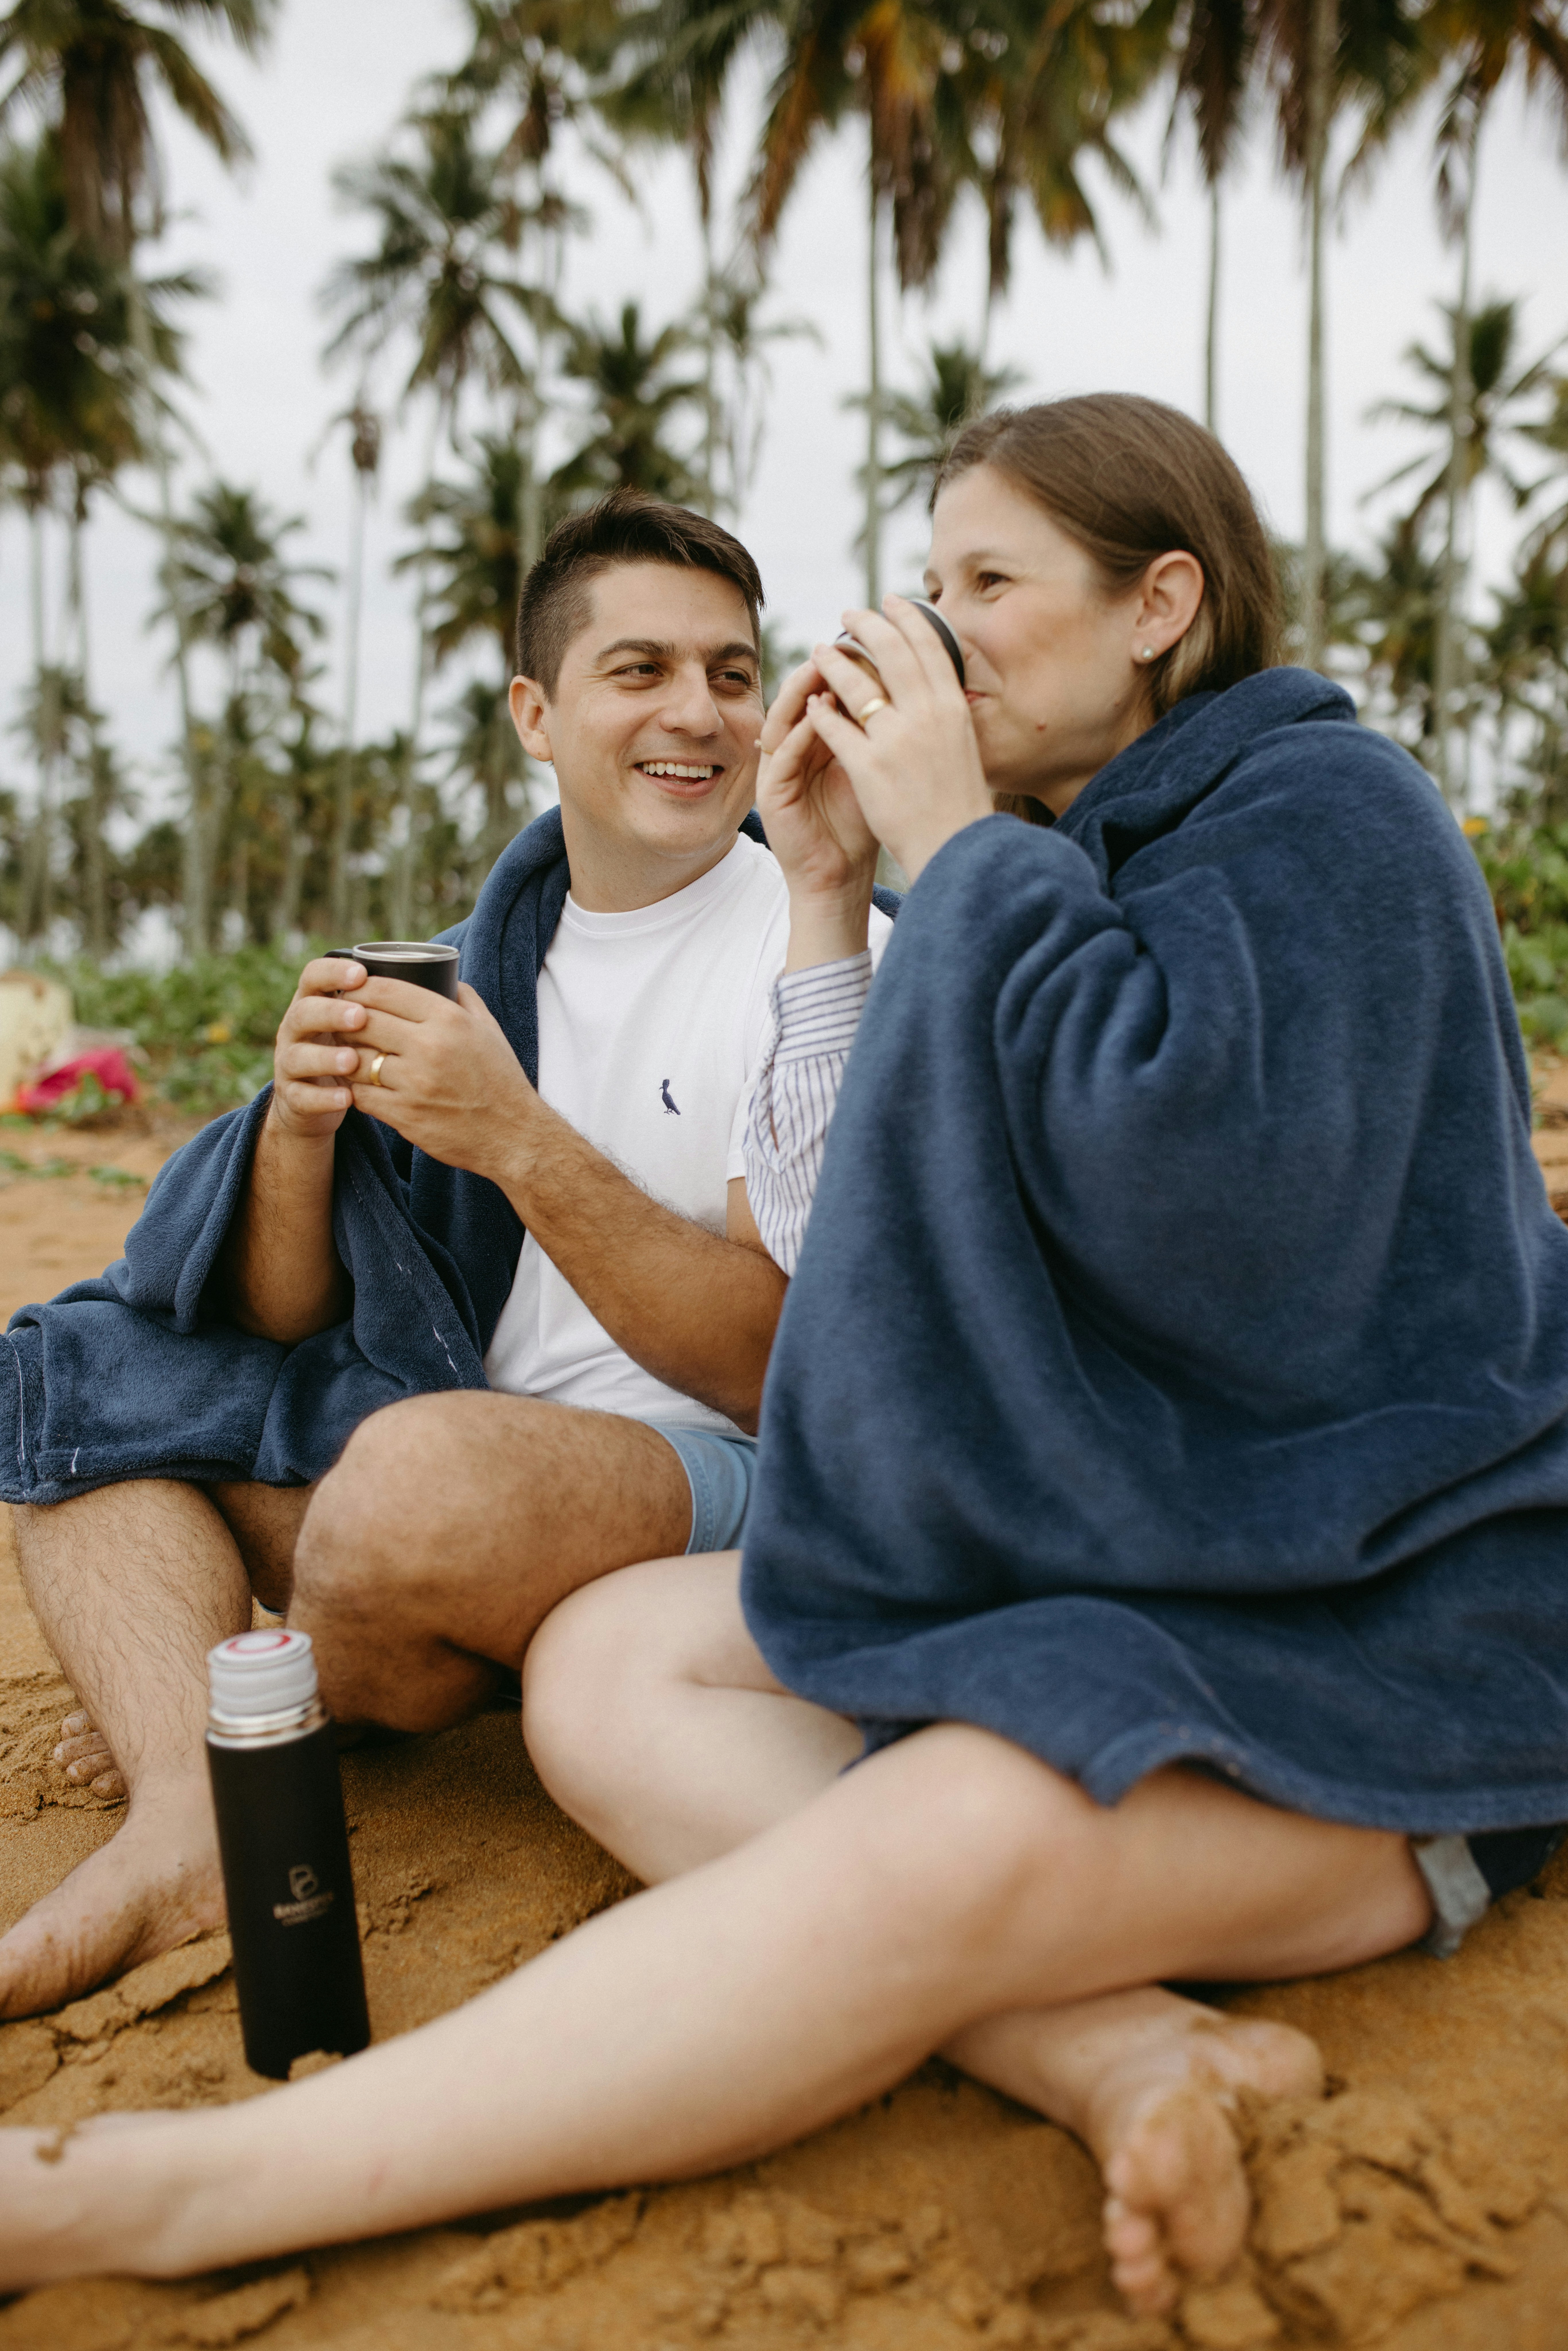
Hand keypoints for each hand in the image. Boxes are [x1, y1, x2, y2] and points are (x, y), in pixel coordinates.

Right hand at [269, 957, 374, 1141]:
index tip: (361, 974)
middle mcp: (297, 1029)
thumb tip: (435, 976)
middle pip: (304, 1013)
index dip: (333, 972)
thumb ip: (381, 1002)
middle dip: (331, 1013)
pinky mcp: (293, 1096)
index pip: (314, 976)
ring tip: (352, 1060)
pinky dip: (323, 1098)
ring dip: (326, 1057)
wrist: (317, 1098)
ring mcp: (290, 1063)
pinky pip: (302, 1097)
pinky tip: (346, 1098)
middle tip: (360, 1016)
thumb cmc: (352, 1049)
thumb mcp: (361, 1023)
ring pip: (298, 1056)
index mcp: (314, 1002)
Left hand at [346, 978, 542, 1181]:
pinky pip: (360, 1094)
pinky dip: (353, 1087)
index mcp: (449, 1020)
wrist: (513, 1135)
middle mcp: (430, 1048)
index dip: (358, 986)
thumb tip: (438, 974)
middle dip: (344, 1017)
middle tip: (337, 1018)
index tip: (349, 988)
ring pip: (356, 1058)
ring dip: (345, 1053)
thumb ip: (463, 997)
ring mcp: (414, 1084)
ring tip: (343, 1050)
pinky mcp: (404, 1115)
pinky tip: (356, 1082)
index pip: (386, 990)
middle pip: (363, 1020)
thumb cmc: (500, 1079)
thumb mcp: (489, 1029)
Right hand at [759, 655, 880, 902]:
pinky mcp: (769, 793)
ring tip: (820, 668)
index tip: (869, 643)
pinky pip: (781, 755)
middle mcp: (794, 750)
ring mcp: (778, 770)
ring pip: (783, 719)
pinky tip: (813, 715)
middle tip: (841, 642)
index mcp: (819, 742)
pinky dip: (796, 733)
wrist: (840, 877)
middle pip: (802, 698)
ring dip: (801, 693)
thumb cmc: (861, 825)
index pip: (826, 694)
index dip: (845, 668)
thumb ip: (878, 733)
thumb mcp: (874, 769)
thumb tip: (906, 687)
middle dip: (820, 669)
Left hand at [805, 597, 992, 881]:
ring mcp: (897, 740)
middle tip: (848, 615)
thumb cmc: (958, 802)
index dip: (907, 618)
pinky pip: (836, 727)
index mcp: (952, 708)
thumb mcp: (964, 746)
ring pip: (856, 684)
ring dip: (834, 662)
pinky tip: (812, 703)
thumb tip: (938, 686)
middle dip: (866, 626)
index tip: (890, 601)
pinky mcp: (869, 766)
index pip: (929, 646)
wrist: (954, 847)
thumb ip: (946, 713)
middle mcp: (927, 715)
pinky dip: (822, 711)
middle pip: (891, 652)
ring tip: (820, 651)